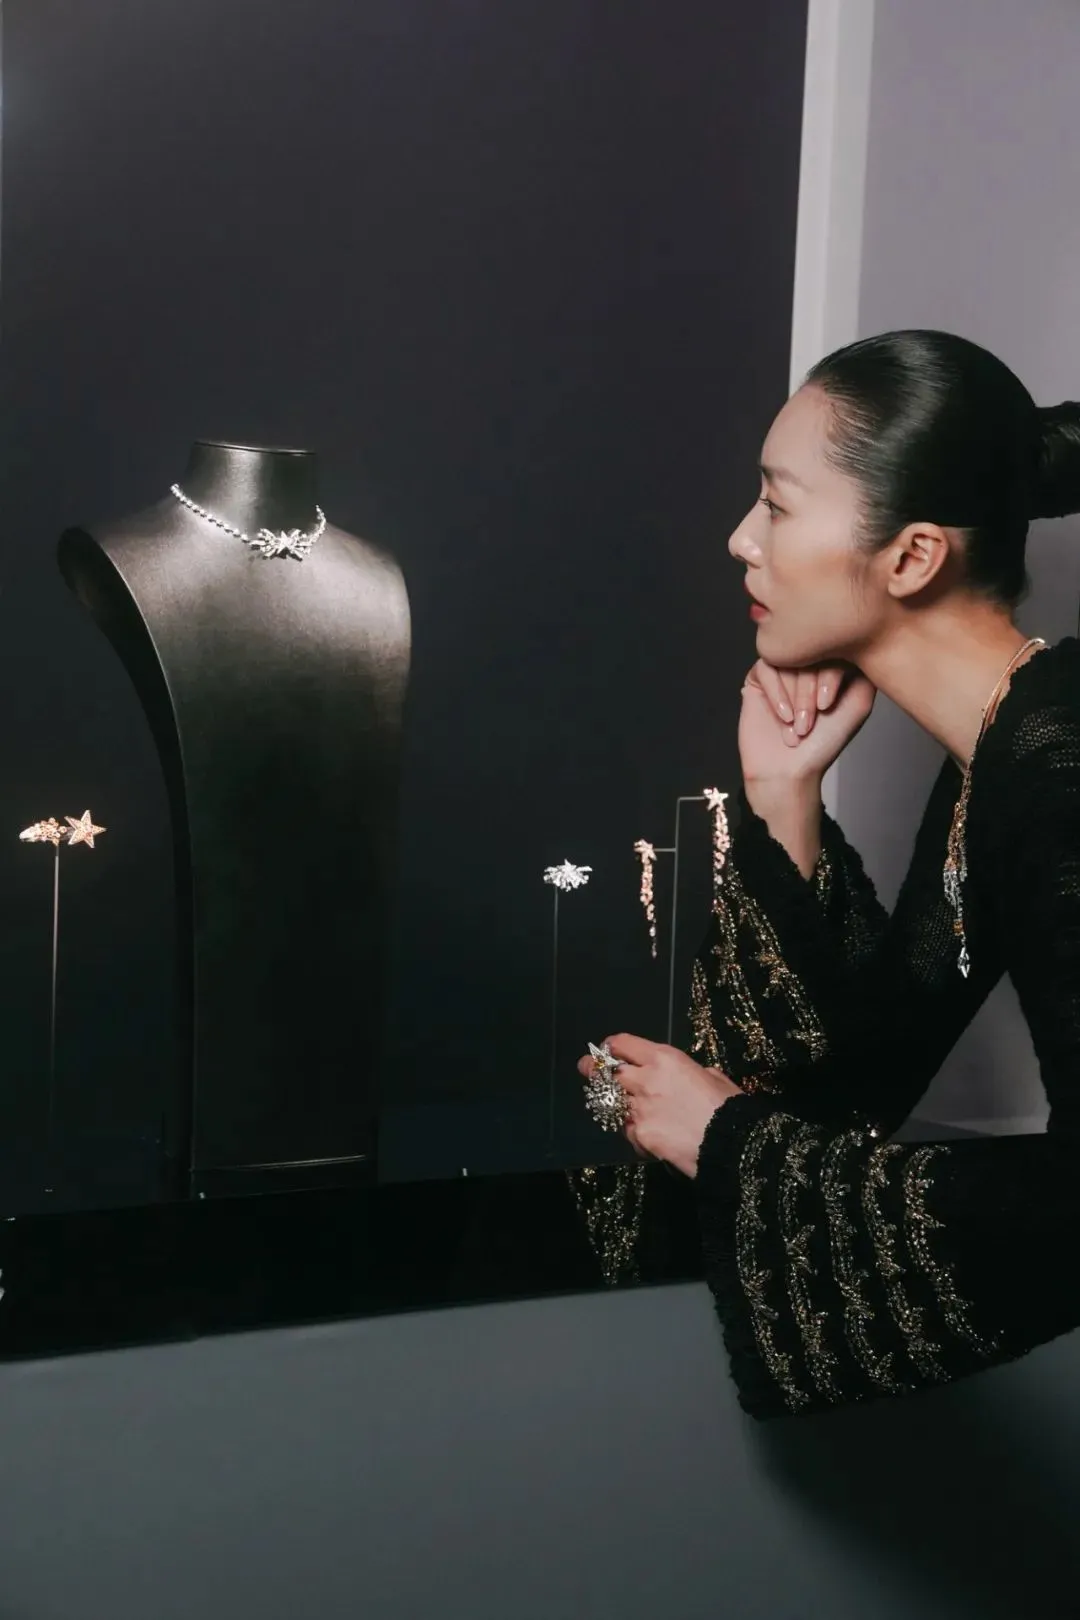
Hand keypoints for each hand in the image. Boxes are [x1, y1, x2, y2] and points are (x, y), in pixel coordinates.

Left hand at [577, 1034, 742, 1177]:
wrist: (732, 1144)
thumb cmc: (730, 1107)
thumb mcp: (714, 1078)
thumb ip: (695, 1073)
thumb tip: (694, 1076)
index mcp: (664, 1058)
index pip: (622, 1044)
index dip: (612, 1046)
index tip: (607, 1050)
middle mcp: (645, 1079)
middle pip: (604, 1071)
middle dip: (592, 1070)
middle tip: (586, 1069)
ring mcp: (638, 1109)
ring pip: (613, 1103)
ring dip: (615, 1105)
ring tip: (620, 1108)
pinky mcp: (639, 1135)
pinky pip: (628, 1131)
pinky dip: (634, 1133)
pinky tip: (648, 1137)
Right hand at [739, 658, 875, 786]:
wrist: (788, 770)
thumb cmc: (824, 743)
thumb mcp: (858, 704)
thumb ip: (864, 668)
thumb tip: (861, 636)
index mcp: (835, 666)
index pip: (834, 647)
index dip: (829, 676)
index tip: (827, 706)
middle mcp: (809, 663)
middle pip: (808, 653)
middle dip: (808, 691)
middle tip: (808, 721)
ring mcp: (784, 669)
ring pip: (786, 661)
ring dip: (792, 698)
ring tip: (796, 726)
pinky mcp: (759, 678)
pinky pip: (765, 668)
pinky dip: (776, 694)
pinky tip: (782, 717)